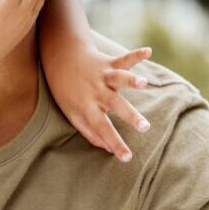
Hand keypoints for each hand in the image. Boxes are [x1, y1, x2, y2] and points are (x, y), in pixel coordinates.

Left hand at [44, 42, 153, 161]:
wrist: (60, 58)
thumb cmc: (67, 91)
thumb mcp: (72, 114)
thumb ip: (90, 132)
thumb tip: (108, 150)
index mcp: (88, 107)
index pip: (102, 129)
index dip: (115, 143)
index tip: (127, 158)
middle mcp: (97, 92)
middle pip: (115, 105)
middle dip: (131, 116)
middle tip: (145, 127)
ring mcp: (103, 76)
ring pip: (119, 78)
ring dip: (131, 80)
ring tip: (143, 82)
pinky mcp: (108, 63)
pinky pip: (123, 59)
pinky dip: (136, 55)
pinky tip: (148, 52)